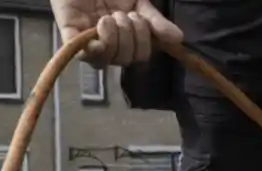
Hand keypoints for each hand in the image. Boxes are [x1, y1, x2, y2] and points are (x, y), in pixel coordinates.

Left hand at [51, 0, 182, 66]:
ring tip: (109, 16)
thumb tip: (179, 39)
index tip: (141, 20)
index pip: (138, 56)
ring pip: (105, 59)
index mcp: (124, 38)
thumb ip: (156, 22)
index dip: (143, 44)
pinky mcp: (68, 32)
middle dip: (129, 37)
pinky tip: (99, 39)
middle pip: (124, 60)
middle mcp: (106, 43)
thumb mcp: (140, 3)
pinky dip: (92, 50)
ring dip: (114, 38)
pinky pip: (81, 54)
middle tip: (123, 15)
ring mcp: (87, 40)